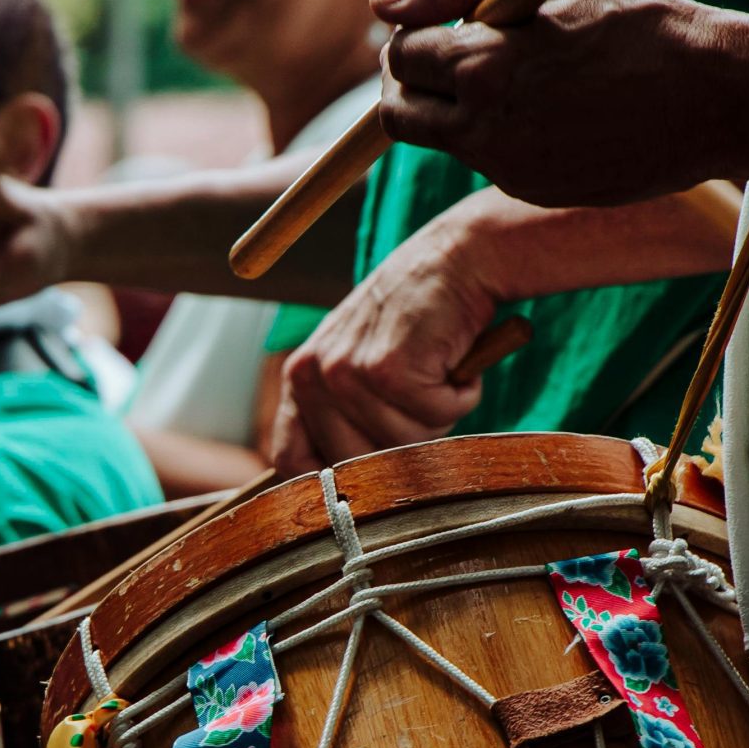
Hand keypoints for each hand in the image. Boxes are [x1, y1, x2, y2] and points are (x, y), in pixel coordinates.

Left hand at [272, 193, 507, 473]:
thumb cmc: (416, 321)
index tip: (366, 480)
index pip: (290, 460)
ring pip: (401, 444)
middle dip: (399, 447)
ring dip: (436, 417)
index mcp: (299, 377)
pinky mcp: (387, 369)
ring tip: (436, 371)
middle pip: (351, 464)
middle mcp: (311, 374)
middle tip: (420, 400)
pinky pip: (434, 417)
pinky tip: (452, 360)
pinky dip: (458, 397)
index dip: (330, 481)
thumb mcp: (361, 365)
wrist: (457, 258)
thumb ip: (341, 415)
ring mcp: (346, 372)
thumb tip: (339, 490)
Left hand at [374, 0, 729, 208]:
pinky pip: (491, 159)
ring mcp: (507, 168)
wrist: (714, 97)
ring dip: (458, 106)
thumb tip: (380, 2)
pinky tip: (556, 107)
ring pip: (445, 137)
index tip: (436, 26)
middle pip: (398, 114)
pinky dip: (503, 132)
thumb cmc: (636, 23)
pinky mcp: (532, 190)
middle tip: (445, 55)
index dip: (411, 37)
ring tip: (518, 72)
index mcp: (481, 67)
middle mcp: (484, 127)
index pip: (400, 57)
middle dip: (410, 82)